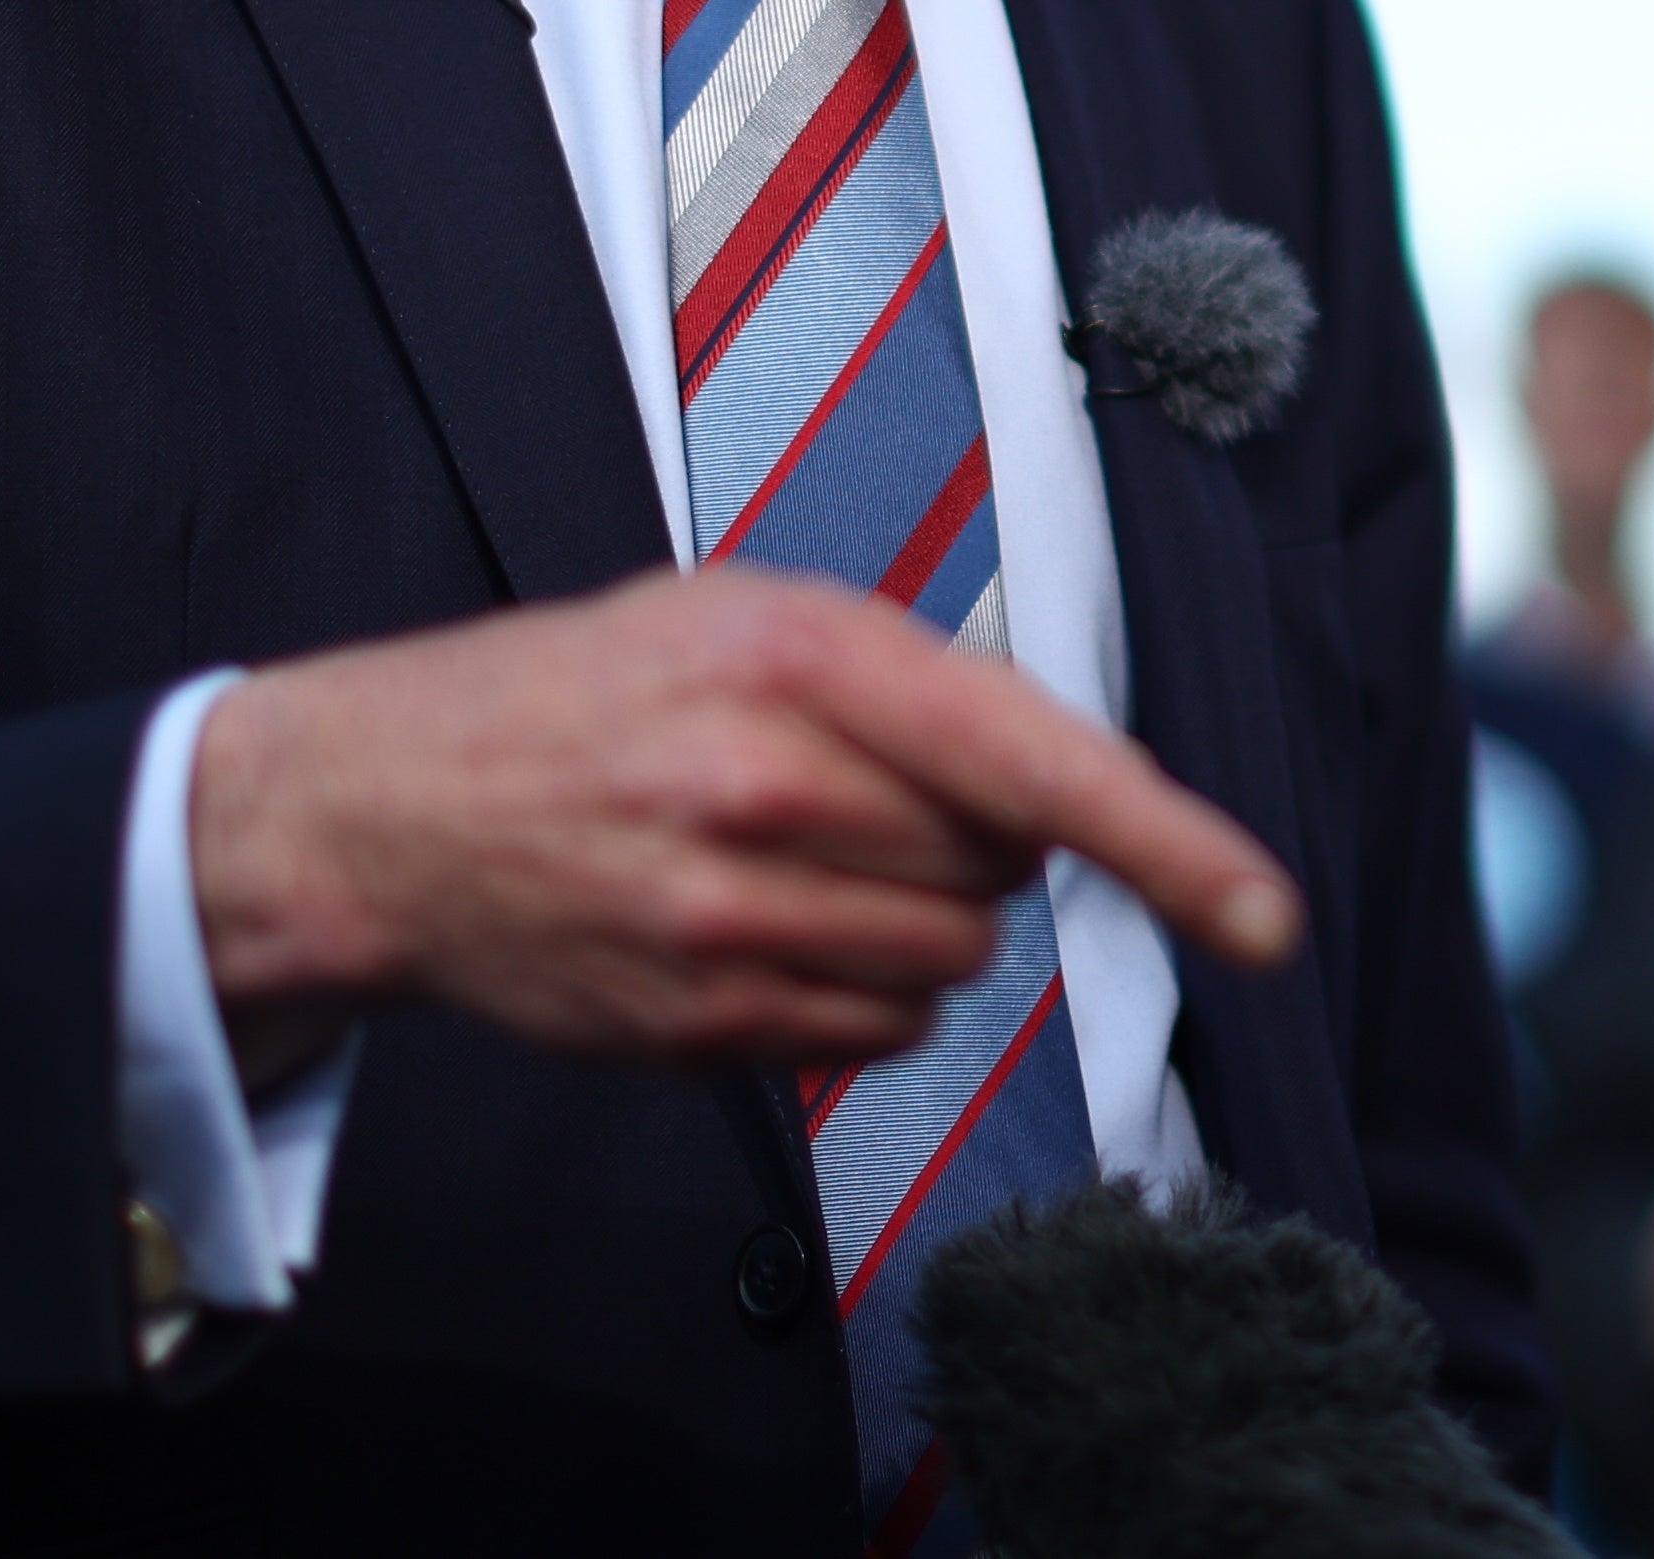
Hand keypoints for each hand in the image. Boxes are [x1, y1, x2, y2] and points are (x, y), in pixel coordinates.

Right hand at [189, 565, 1297, 1069]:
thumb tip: (1055, 795)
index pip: (1032, 761)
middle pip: (1002, 873)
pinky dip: (858, 996)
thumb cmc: (591, 692)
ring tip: (805, 860)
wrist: (388, 804)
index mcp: (797, 654)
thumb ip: (905, 688)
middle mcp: (763, 787)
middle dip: (976, 845)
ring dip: (918, 925)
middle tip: (866, 798)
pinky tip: (765, 928)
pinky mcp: (696, 1025)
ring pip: (947, 967)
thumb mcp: (743, 616)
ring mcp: (724, 920)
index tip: (1264, 914)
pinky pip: (872, 1037)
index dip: (1169, 843)